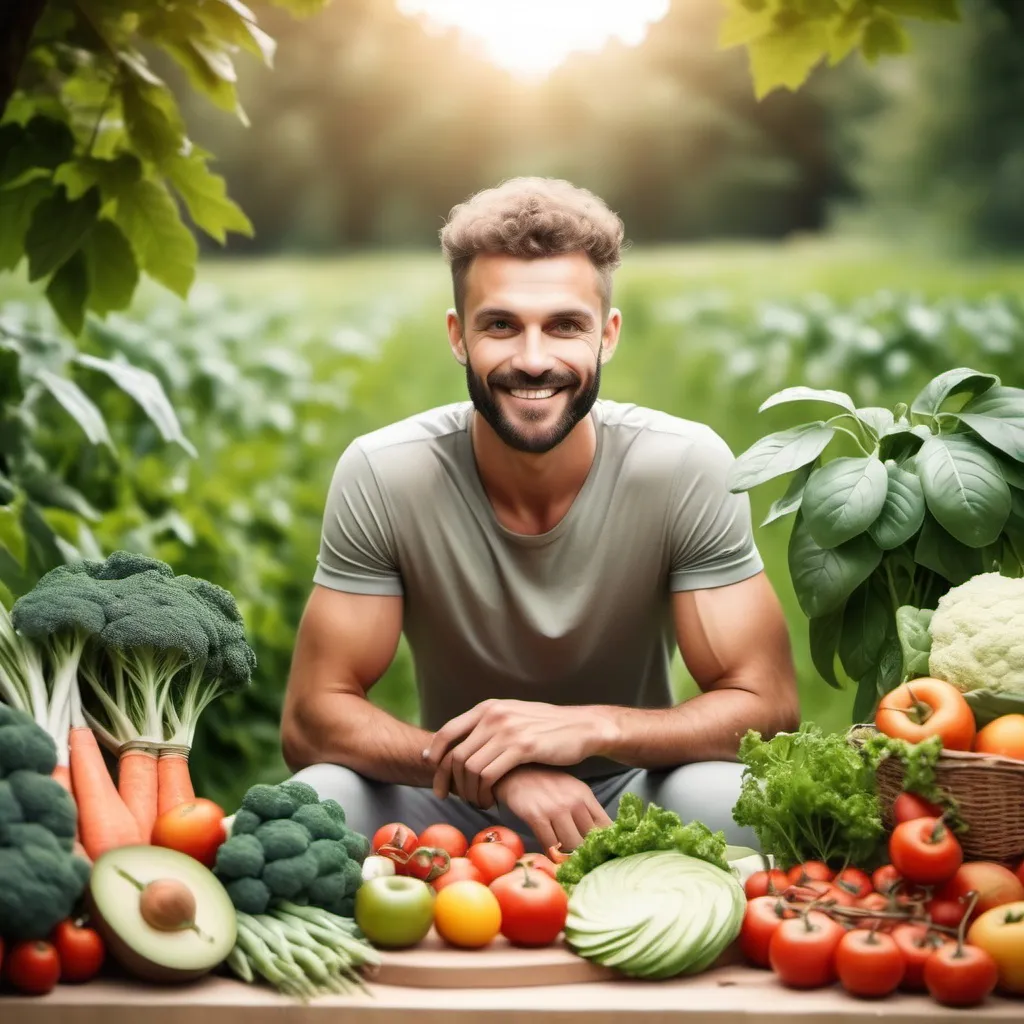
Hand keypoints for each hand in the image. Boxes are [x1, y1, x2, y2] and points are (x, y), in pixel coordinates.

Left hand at [424, 699, 617, 807]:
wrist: (583, 726)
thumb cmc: (547, 728)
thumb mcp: (513, 717)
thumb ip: (489, 726)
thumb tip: (462, 744)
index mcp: (489, 707)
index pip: (448, 731)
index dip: (436, 753)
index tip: (433, 771)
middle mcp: (494, 715)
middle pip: (455, 754)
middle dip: (447, 780)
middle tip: (450, 797)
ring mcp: (508, 730)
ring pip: (469, 768)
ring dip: (468, 791)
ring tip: (477, 801)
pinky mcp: (523, 747)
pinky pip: (488, 774)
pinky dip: (483, 792)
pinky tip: (490, 800)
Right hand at [493, 766, 612, 854]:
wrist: (514, 772)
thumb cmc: (544, 784)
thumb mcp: (570, 790)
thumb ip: (585, 810)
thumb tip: (599, 836)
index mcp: (584, 794)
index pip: (605, 825)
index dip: (604, 842)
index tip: (599, 851)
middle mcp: (573, 801)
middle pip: (589, 839)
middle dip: (585, 851)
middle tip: (579, 858)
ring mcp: (555, 809)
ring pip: (571, 845)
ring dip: (567, 854)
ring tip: (563, 854)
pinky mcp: (536, 816)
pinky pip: (550, 845)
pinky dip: (551, 852)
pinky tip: (549, 850)